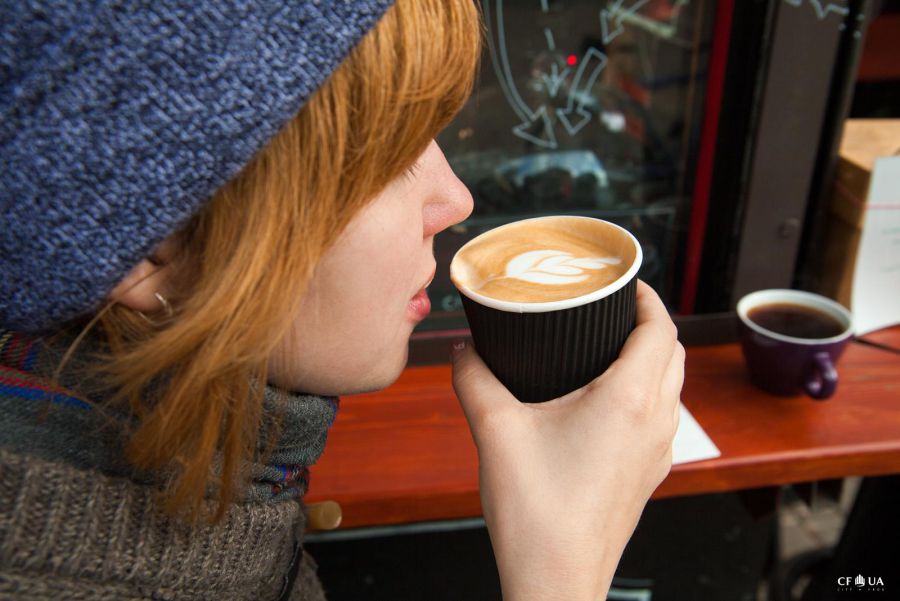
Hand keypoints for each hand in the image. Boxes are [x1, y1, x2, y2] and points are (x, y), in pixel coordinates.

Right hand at [451, 280, 683, 599]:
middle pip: (673, 354)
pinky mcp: (647, 476)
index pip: (661, 329)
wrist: (556, 582)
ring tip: (608, 346)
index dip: (648, 297)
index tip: (624, 282)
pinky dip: (647, 392)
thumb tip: (463, 350)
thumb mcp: (495, 432)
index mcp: (630, 401)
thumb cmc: (536, 514)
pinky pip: (661, 418)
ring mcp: (656, 454)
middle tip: (612, 307)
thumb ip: (475, 379)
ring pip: (673, 387)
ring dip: (652, 357)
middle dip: (650, 322)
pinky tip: (606, 402)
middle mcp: (655, 423)